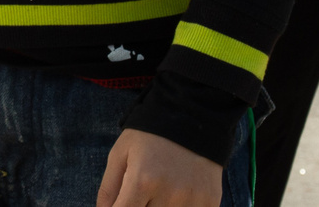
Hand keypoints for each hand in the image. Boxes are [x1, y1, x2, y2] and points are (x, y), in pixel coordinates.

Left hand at [96, 128, 219, 206]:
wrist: (191, 120)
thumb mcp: (120, 154)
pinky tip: (176, 195)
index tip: (122, 203)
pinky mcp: (210, 203)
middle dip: (139, 206)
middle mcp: (169, 195)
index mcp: (142, 181)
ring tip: (157, 191)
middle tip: (141, 193)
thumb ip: (109, 187)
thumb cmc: (149, 137)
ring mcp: (192, 201)